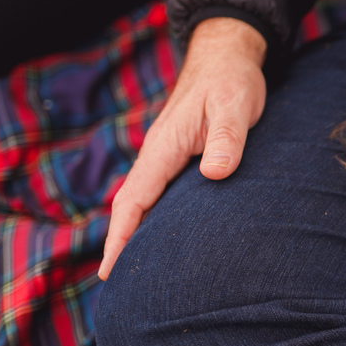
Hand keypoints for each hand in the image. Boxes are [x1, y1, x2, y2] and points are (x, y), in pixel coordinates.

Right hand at [98, 17, 267, 279]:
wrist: (228, 58)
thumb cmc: (232, 81)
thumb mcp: (234, 105)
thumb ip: (228, 138)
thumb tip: (217, 174)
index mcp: (164, 147)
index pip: (134, 199)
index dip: (121, 236)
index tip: (111, 270)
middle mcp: (159, 155)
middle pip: (131, 208)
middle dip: (120, 246)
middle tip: (115, 287)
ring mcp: (168, 158)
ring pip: (145, 203)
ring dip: (135, 235)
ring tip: (133, 275)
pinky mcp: (181, 158)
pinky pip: (160, 195)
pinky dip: (153, 219)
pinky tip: (163, 240)